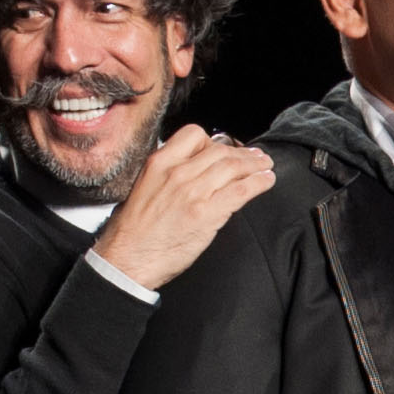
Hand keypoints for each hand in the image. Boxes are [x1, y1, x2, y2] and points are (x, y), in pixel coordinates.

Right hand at [88, 125, 279, 291]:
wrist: (127, 258)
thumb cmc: (133, 230)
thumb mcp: (144, 187)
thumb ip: (167, 175)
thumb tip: (192, 170)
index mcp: (159, 163)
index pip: (194, 134)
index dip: (215, 140)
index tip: (225, 149)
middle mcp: (177, 173)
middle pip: (220, 151)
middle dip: (243, 153)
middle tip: (256, 157)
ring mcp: (193, 193)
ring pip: (233, 168)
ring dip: (256, 166)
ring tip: (266, 167)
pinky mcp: (206, 214)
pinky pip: (240, 191)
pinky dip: (258, 183)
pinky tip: (267, 181)